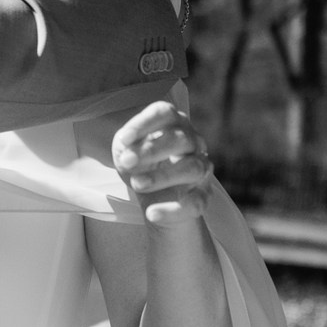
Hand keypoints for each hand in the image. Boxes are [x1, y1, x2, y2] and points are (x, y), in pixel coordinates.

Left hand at [112, 99, 213, 226]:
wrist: (156, 197)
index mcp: (173, 125)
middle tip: (126, 162)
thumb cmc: (142, 163)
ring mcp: (201, 169)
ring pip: (192, 168)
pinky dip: (172, 210)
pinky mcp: (202, 196)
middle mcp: (193, 143)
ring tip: (136, 184)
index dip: (145, 123)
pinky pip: (196, 203)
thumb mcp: (128, 150)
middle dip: (151, 150)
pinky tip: (151, 213)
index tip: (124, 139)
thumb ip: (128, 146)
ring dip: (162, 176)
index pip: (165, 113)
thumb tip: (129, 154)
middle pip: (181, 139)